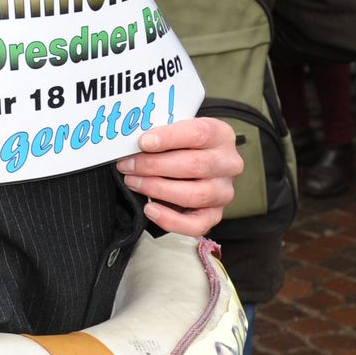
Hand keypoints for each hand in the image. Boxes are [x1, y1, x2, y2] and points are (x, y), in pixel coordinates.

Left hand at [115, 117, 241, 237]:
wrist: (195, 162)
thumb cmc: (181, 145)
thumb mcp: (175, 129)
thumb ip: (160, 134)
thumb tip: (132, 144)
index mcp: (221, 135)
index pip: (199, 134)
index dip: (169, 138)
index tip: (143, 142)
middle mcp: (228, 164)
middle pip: (195, 165)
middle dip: (154, 166)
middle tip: (128, 165)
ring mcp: (224, 191)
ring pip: (195, 195)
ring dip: (157, 189)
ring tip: (134, 182)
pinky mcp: (215, 214)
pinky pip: (197, 225)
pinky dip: (170, 220)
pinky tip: (150, 209)